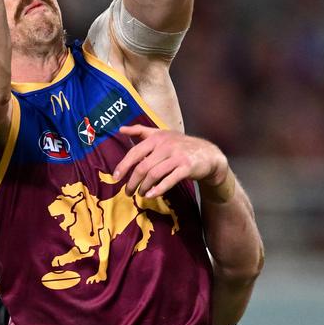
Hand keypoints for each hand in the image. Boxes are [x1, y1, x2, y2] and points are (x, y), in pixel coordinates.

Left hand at [114, 125, 228, 198]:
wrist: (208, 154)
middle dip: (132, 181)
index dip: (124, 166)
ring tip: (140, 194)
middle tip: (127, 192)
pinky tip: (152, 195)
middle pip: (143, 166)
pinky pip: (169, 180)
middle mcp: (166, 145)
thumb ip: (141, 131)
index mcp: (157, 137)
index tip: (115, 177)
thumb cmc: (180, 145)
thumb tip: (120, 129)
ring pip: (154, 174)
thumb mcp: (161, 134)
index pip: (135, 152)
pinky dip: (159, 189)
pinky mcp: (186, 167)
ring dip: (144, 187)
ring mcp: (177, 156)